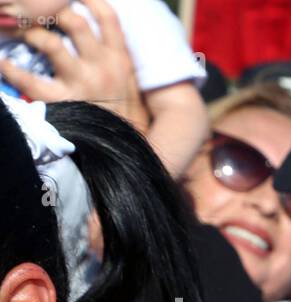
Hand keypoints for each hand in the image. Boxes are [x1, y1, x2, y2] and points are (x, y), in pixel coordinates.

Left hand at [0, 0, 146, 131]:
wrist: (129, 151)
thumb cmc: (125, 118)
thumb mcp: (130, 85)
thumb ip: (114, 59)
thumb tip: (93, 33)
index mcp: (121, 60)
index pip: (108, 17)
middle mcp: (102, 66)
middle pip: (73, 21)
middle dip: (49, 10)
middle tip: (33, 11)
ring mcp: (82, 83)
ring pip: (50, 42)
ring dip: (29, 32)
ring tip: (16, 30)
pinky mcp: (64, 101)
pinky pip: (29, 79)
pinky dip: (9, 68)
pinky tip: (1, 61)